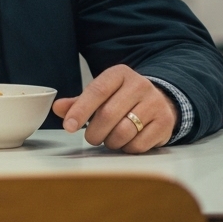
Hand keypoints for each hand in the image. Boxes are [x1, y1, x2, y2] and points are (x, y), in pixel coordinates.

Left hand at [51, 64, 177, 153]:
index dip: (80, 110)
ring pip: (123, 132)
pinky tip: (127, 140)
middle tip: (92, 137)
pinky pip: (138, 145)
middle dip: (94, 132)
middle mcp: (140, 85)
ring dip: (110, 141)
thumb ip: (78, 102)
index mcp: (120, 74)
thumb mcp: (101, 95)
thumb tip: (57, 108)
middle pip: (108, 115)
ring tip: (110, 137)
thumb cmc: (122, 99)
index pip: (97, 91)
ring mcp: (155, 104)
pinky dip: (127, 148)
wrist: (160, 100)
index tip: (69, 126)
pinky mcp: (165, 123)